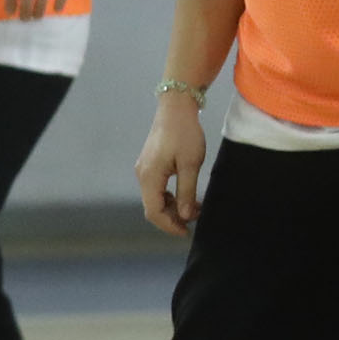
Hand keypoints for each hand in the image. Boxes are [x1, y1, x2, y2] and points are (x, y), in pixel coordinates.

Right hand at [137, 90, 206, 235]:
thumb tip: (186, 216)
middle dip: (172, 217)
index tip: (187, 232)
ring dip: (173, 207)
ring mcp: (144, 169)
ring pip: (155, 198)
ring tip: (195, 207)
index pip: (153, 212)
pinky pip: (157, 188)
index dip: (169, 225)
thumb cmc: (184, 134)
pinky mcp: (150, 164)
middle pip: (152, 207)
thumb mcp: (190, 164)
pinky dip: (170, 196)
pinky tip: (186, 195)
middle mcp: (142, 175)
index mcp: (150, 177)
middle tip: (195, 219)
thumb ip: (187, 192)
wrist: (176, 107)